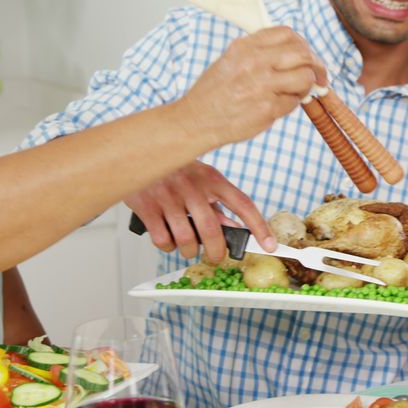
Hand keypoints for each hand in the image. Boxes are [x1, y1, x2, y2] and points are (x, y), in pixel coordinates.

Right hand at [124, 161, 273, 261]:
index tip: (269, 245)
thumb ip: (218, 205)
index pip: (243, 204)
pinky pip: (162, 239)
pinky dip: (168, 247)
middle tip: (216, 256)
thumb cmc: (176, 169)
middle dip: (217, 251)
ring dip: (189, 250)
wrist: (138, 151)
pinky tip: (168, 238)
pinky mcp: (147, 206)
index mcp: (212, 178)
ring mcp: (169, 196)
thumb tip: (236, 229)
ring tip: (188, 246)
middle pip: (212, 230)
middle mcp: (192, 186)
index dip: (259, 227)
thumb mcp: (202, 180)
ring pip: (186, 239)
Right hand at [178, 26, 327, 146]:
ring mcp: (262, 86)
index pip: (287, 34)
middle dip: (317, 65)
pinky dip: (293, 104)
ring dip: (308, 86)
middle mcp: (255, 62)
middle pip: (303, 53)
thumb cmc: (214, 93)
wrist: (196, 120)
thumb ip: (260, 52)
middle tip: (320, 75)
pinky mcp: (268, 109)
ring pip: (305, 77)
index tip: (308, 54)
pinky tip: (279, 105)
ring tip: (299, 92)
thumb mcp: (231, 59)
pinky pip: (294, 102)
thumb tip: (294, 52)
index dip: (303, 44)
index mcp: (246, 47)